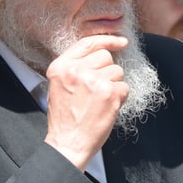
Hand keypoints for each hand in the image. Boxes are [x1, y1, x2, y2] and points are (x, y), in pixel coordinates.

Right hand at [44, 35, 128, 169]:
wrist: (67, 143)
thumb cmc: (65, 117)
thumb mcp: (59, 86)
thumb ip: (74, 67)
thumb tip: (101, 53)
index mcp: (60, 67)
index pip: (87, 43)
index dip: (107, 40)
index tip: (121, 42)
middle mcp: (76, 70)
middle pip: (105, 57)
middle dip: (107, 71)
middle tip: (97, 90)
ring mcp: (93, 81)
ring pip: (117, 72)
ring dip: (114, 85)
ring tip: (100, 101)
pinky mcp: (109, 93)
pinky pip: (124, 87)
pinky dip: (120, 98)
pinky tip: (107, 108)